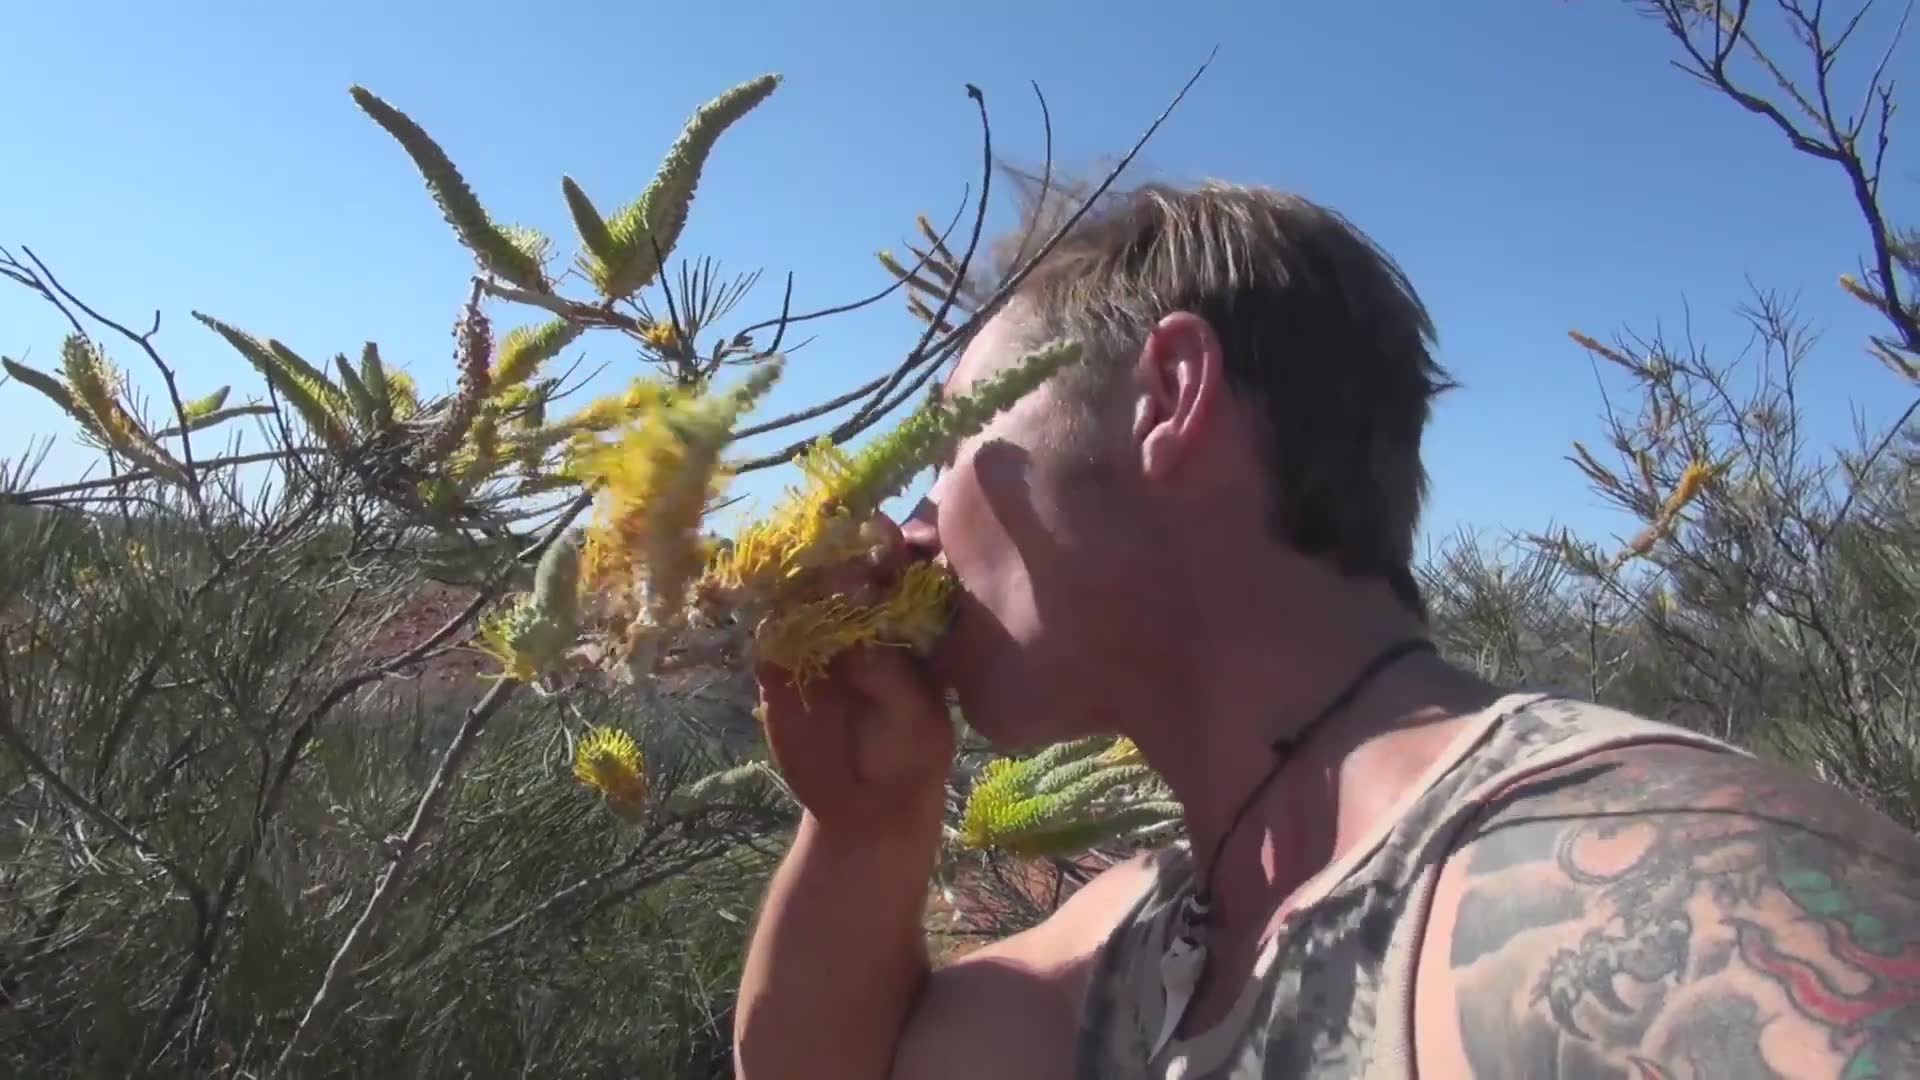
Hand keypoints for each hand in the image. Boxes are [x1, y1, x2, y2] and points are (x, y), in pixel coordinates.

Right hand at [754, 517, 954, 842]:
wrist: (867, 800)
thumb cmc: (910, 748)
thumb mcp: (915, 718)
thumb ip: (890, 677)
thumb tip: (856, 642)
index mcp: (901, 618)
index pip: (892, 572)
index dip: (886, 549)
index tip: (880, 530)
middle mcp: (854, 616)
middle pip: (838, 572)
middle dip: (831, 555)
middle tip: (826, 542)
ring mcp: (812, 636)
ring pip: (796, 599)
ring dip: (790, 581)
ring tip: (789, 568)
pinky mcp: (776, 666)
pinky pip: (767, 640)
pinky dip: (764, 626)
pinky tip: (764, 616)